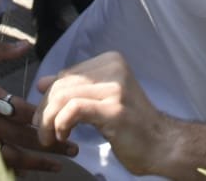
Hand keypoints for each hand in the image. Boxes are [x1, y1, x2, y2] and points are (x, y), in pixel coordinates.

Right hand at [0, 41, 76, 172]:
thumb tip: (26, 45)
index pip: (26, 112)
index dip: (47, 116)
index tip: (65, 116)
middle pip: (25, 137)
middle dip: (52, 143)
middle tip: (74, 147)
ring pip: (13, 156)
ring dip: (37, 162)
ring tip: (58, 165)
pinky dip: (13, 169)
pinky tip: (27, 172)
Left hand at [35, 51, 169, 176]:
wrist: (162, 145)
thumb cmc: (131, 125)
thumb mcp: (101, 100)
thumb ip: (74, 89)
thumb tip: (42, 83)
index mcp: (111, 61)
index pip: (67, 75)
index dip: (49, 97)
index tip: (44, 118)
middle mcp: (114, 68)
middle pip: (62, 84)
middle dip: (45, 110)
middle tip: (42, 132)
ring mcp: (116, 87)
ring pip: (64, 96)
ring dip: (48, 120)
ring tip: (49, 137)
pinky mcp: (114, 109)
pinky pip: (73, 110)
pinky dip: (61, 123)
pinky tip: (63, 136)